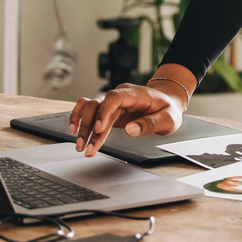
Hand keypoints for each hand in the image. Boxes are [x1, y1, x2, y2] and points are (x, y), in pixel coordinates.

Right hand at [69, 66, 193, 156]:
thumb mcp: (168, 118)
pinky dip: (79, 117)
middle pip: (98, 105)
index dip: (104, 112)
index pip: (114, 98)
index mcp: (135, 94)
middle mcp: (121, 95)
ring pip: (90, 108)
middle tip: (85, 147)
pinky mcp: (108, 109)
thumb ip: (150, 123)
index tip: (99, 129)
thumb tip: (130, 130)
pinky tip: (74, 129)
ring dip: (83, 126)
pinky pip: (89, 108)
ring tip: (79, 145)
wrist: (168, 100)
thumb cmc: (168, 109)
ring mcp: (113, 102)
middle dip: (89, 128)